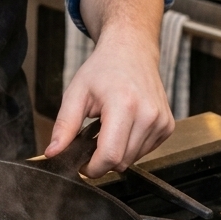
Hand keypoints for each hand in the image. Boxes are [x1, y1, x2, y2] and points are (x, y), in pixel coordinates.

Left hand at [44, 0, 173, 177]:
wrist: (131, 51)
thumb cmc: (103, 69)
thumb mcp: (76, 93)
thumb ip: (64, 126)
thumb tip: (52, 152)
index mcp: (124, 105)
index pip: (111, 156)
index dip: (92, 168)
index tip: (81, 165)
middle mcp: (148, 115)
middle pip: (122, 162)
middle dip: (102, 159)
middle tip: (91, 138)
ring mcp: (161, 121)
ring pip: (133, 159)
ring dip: (117, 152)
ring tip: (107, 127)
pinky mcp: (168, 126)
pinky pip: (144, 151)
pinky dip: (130, 146)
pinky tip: (123, 125)